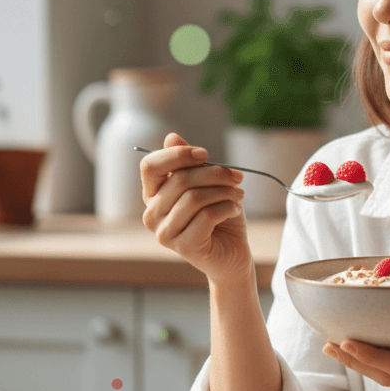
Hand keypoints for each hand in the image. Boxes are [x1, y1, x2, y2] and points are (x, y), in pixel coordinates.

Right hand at [140, 132, 252, 284]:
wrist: (233, 253)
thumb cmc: (219, 216)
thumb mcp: (207, 184)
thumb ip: (189, 164)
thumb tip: (171, 137)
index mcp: (153, 195)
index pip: (150, 166)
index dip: (178, 155)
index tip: (205, 154)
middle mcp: (152, 214)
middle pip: (179, 179)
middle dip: (215, 173)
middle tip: (237, 178)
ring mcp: (164, 233)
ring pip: (194, 198)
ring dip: (224, 191)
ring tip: (239, 195)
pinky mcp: (183, 247)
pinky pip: (206, 216)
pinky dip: (227, 207)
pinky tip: (235, 209)